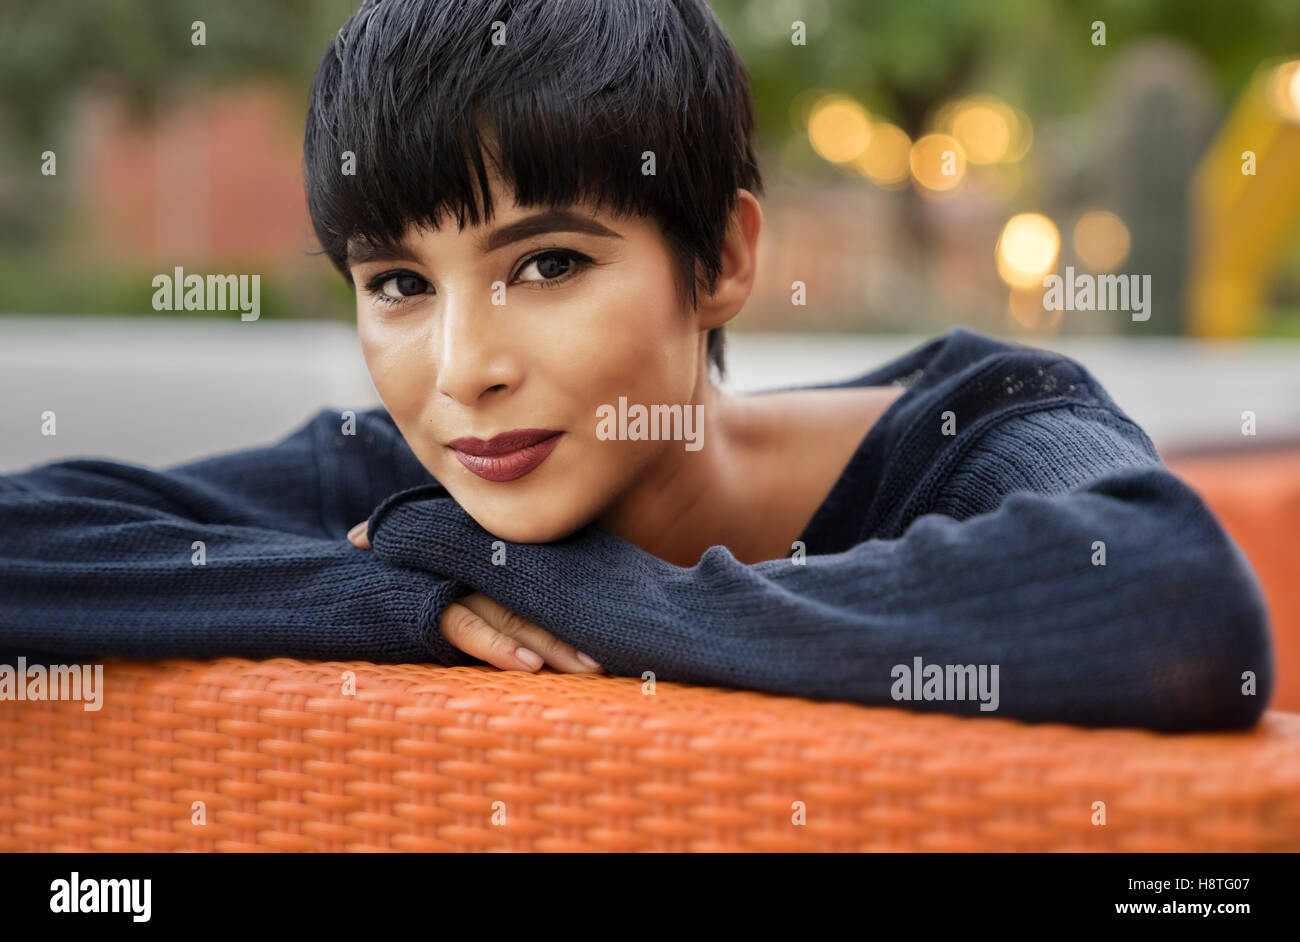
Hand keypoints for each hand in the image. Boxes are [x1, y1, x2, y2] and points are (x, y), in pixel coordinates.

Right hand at [347, 520, 603, 673]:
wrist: (355, 562)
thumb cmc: (416, 572)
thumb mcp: (465, 573)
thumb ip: (506, 588)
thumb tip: (571, 621)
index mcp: (498, 558)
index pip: (549, 583)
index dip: (580, 608)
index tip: (618, 632)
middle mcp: (481, 566)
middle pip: (540, 602)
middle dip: (576, 633)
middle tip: (615, 658)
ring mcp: (456, 581)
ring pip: (514, 616)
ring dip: (551, 645)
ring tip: (587, 668)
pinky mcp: (426, 601)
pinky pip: (467, 626)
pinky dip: (497, 647)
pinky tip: (527, 668)